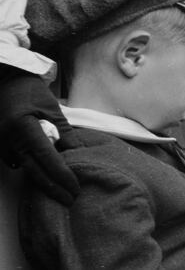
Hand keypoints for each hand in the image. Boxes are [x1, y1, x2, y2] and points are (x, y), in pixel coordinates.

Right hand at [0, 69, 79, 204]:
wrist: (6, 83)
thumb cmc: (32, 93)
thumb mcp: (53, 110)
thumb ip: (65, 134)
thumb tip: (79, 155)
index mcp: (24, 128)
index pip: (47, 158)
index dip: (62, 175)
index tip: (75, 188)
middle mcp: (9, 140)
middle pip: (35, 172)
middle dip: (54, 188)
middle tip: (72, 199)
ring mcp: (1, 146)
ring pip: (26, 170)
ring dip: (45, 182)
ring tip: (64, 192)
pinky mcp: (0, 148)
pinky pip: (18, 164)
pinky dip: (34, 171)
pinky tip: (49, 178)